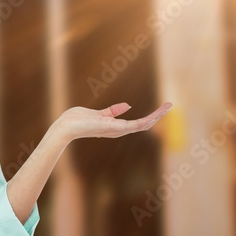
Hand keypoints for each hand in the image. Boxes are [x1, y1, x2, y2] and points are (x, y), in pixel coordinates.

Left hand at [55, 101, 172, 141]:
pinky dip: (148, 119)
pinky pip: (136, 125)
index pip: (137, 124)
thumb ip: (113, 111)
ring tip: (168, 106)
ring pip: (143, 125)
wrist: (66, 126)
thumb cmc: (77, 120)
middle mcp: (118, 131)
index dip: (150, 117)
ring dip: (157, 115)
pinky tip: (157, 113)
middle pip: (144, 125)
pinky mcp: (115, 127)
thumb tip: (128, 105)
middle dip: (157, 116)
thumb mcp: (99, 114)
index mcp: (115, 127)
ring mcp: (118, 130)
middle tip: (170, 105)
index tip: (161, 108)